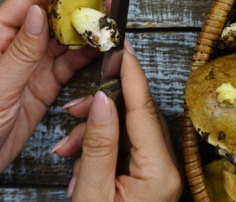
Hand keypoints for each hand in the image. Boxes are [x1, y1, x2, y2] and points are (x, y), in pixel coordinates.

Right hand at [51, 40, 182, 200]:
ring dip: (93, 136)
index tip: (122, 48)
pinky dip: (99, 150)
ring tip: (68, 151)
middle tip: (74, 108)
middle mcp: (166, 169)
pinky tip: (79, 164)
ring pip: (125, 132)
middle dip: (100, 110)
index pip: (144, 111)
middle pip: (135, 118)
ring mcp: (159, 174)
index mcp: (159, 172)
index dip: (131, 76)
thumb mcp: (93, 193)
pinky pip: (124, 149)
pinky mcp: (148, 179)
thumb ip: (99, 145)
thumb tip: (102, 101)